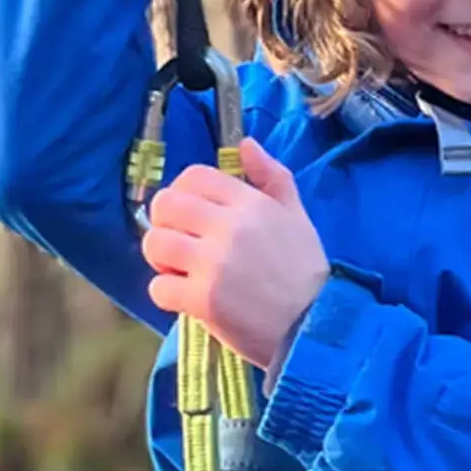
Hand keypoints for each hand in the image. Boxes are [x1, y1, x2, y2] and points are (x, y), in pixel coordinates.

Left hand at [141, 141, 328, 372]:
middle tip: (178, 243)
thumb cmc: (305, 272)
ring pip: (156, 243)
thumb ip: (272, 177)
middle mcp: (229, 228)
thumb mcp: (297, 216)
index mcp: (251, 204)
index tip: (189, 214)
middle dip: (164, 223)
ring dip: (160, 258)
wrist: (315, 326)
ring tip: (178, 270)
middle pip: (166, 205)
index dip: (182, 191)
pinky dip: (166, 293)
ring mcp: (213, 264)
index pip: (194, 177)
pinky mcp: (203, 300)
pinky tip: (184, 298)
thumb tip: (245, 143)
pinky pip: (159, 287)